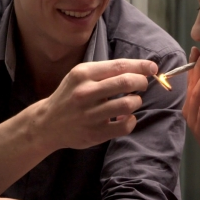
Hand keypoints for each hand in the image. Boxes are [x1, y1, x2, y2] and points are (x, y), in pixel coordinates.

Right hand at [37, 58, 157, 150]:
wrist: (47, 123)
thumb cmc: (70, 95)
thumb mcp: (80, 76)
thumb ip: (105, 71)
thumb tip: (140, 68)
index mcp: (83, 74)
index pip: (119, 66)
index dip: (141, 66)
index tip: (153, 68)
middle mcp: (85, 92)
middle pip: (126, 82)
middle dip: (142, 82)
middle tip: (143, 85)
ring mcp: (89, 114)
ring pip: (128, 104)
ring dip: (136, 101)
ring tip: (133, 101)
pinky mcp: (95, 133)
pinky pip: (124, 126)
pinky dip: (131, 120)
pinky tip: (127, 117)